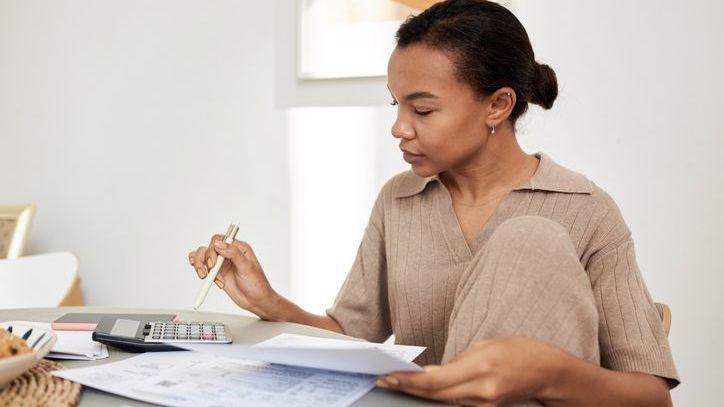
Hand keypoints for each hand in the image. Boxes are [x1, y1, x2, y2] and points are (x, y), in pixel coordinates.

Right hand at [188, 235, 279, 319]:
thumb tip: (218, 244)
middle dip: (207, 260)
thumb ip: (233, 254)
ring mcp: (222, 263)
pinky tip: (203, 275)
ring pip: (202, 255)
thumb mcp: (247, 267)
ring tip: (205, 276)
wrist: (256, 301)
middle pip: (209, 247)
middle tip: (212, 272)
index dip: (214, 249)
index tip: (214, 262)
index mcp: (239, 248)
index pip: (220, 240)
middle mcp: (229, 253)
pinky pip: (202, 265)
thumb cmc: (257, 284)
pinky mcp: (217, 273)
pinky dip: (199, 268)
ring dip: (200, 265)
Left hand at [377, 337, 563, 405]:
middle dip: (407, 388)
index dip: (409, 382)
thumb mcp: (486, 345)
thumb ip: (457, 361)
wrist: (548, 372)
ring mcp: (484, 404)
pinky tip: (421, 390)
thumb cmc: (520, 351)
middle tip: (383, 380)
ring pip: (442, 401)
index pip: (435, 381)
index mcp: (480, 368)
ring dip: (418, 393)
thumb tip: (430, 374)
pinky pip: (455, 403)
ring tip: (395, 383)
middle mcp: (481, 391)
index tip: (389, 375)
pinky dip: (436, 396)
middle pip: (435, 395)